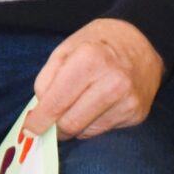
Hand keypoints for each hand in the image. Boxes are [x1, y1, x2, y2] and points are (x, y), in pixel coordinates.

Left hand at [27, 17, 163, 141]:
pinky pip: (102, 131)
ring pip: (85, 132)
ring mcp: (127, 101)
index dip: (39, 120)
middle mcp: (112, 83)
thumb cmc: (98, 43)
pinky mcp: (137, 114)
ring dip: (73, 125)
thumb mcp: (65, 49)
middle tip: (48, 123)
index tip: (30, 129)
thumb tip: (39, 113)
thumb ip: (47, 79)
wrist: (143, 41)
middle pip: (70, 123)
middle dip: (54, 127)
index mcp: (89, 60)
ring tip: (76, 106)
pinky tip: (96, 107)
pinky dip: (91, 124)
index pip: (57, 103)